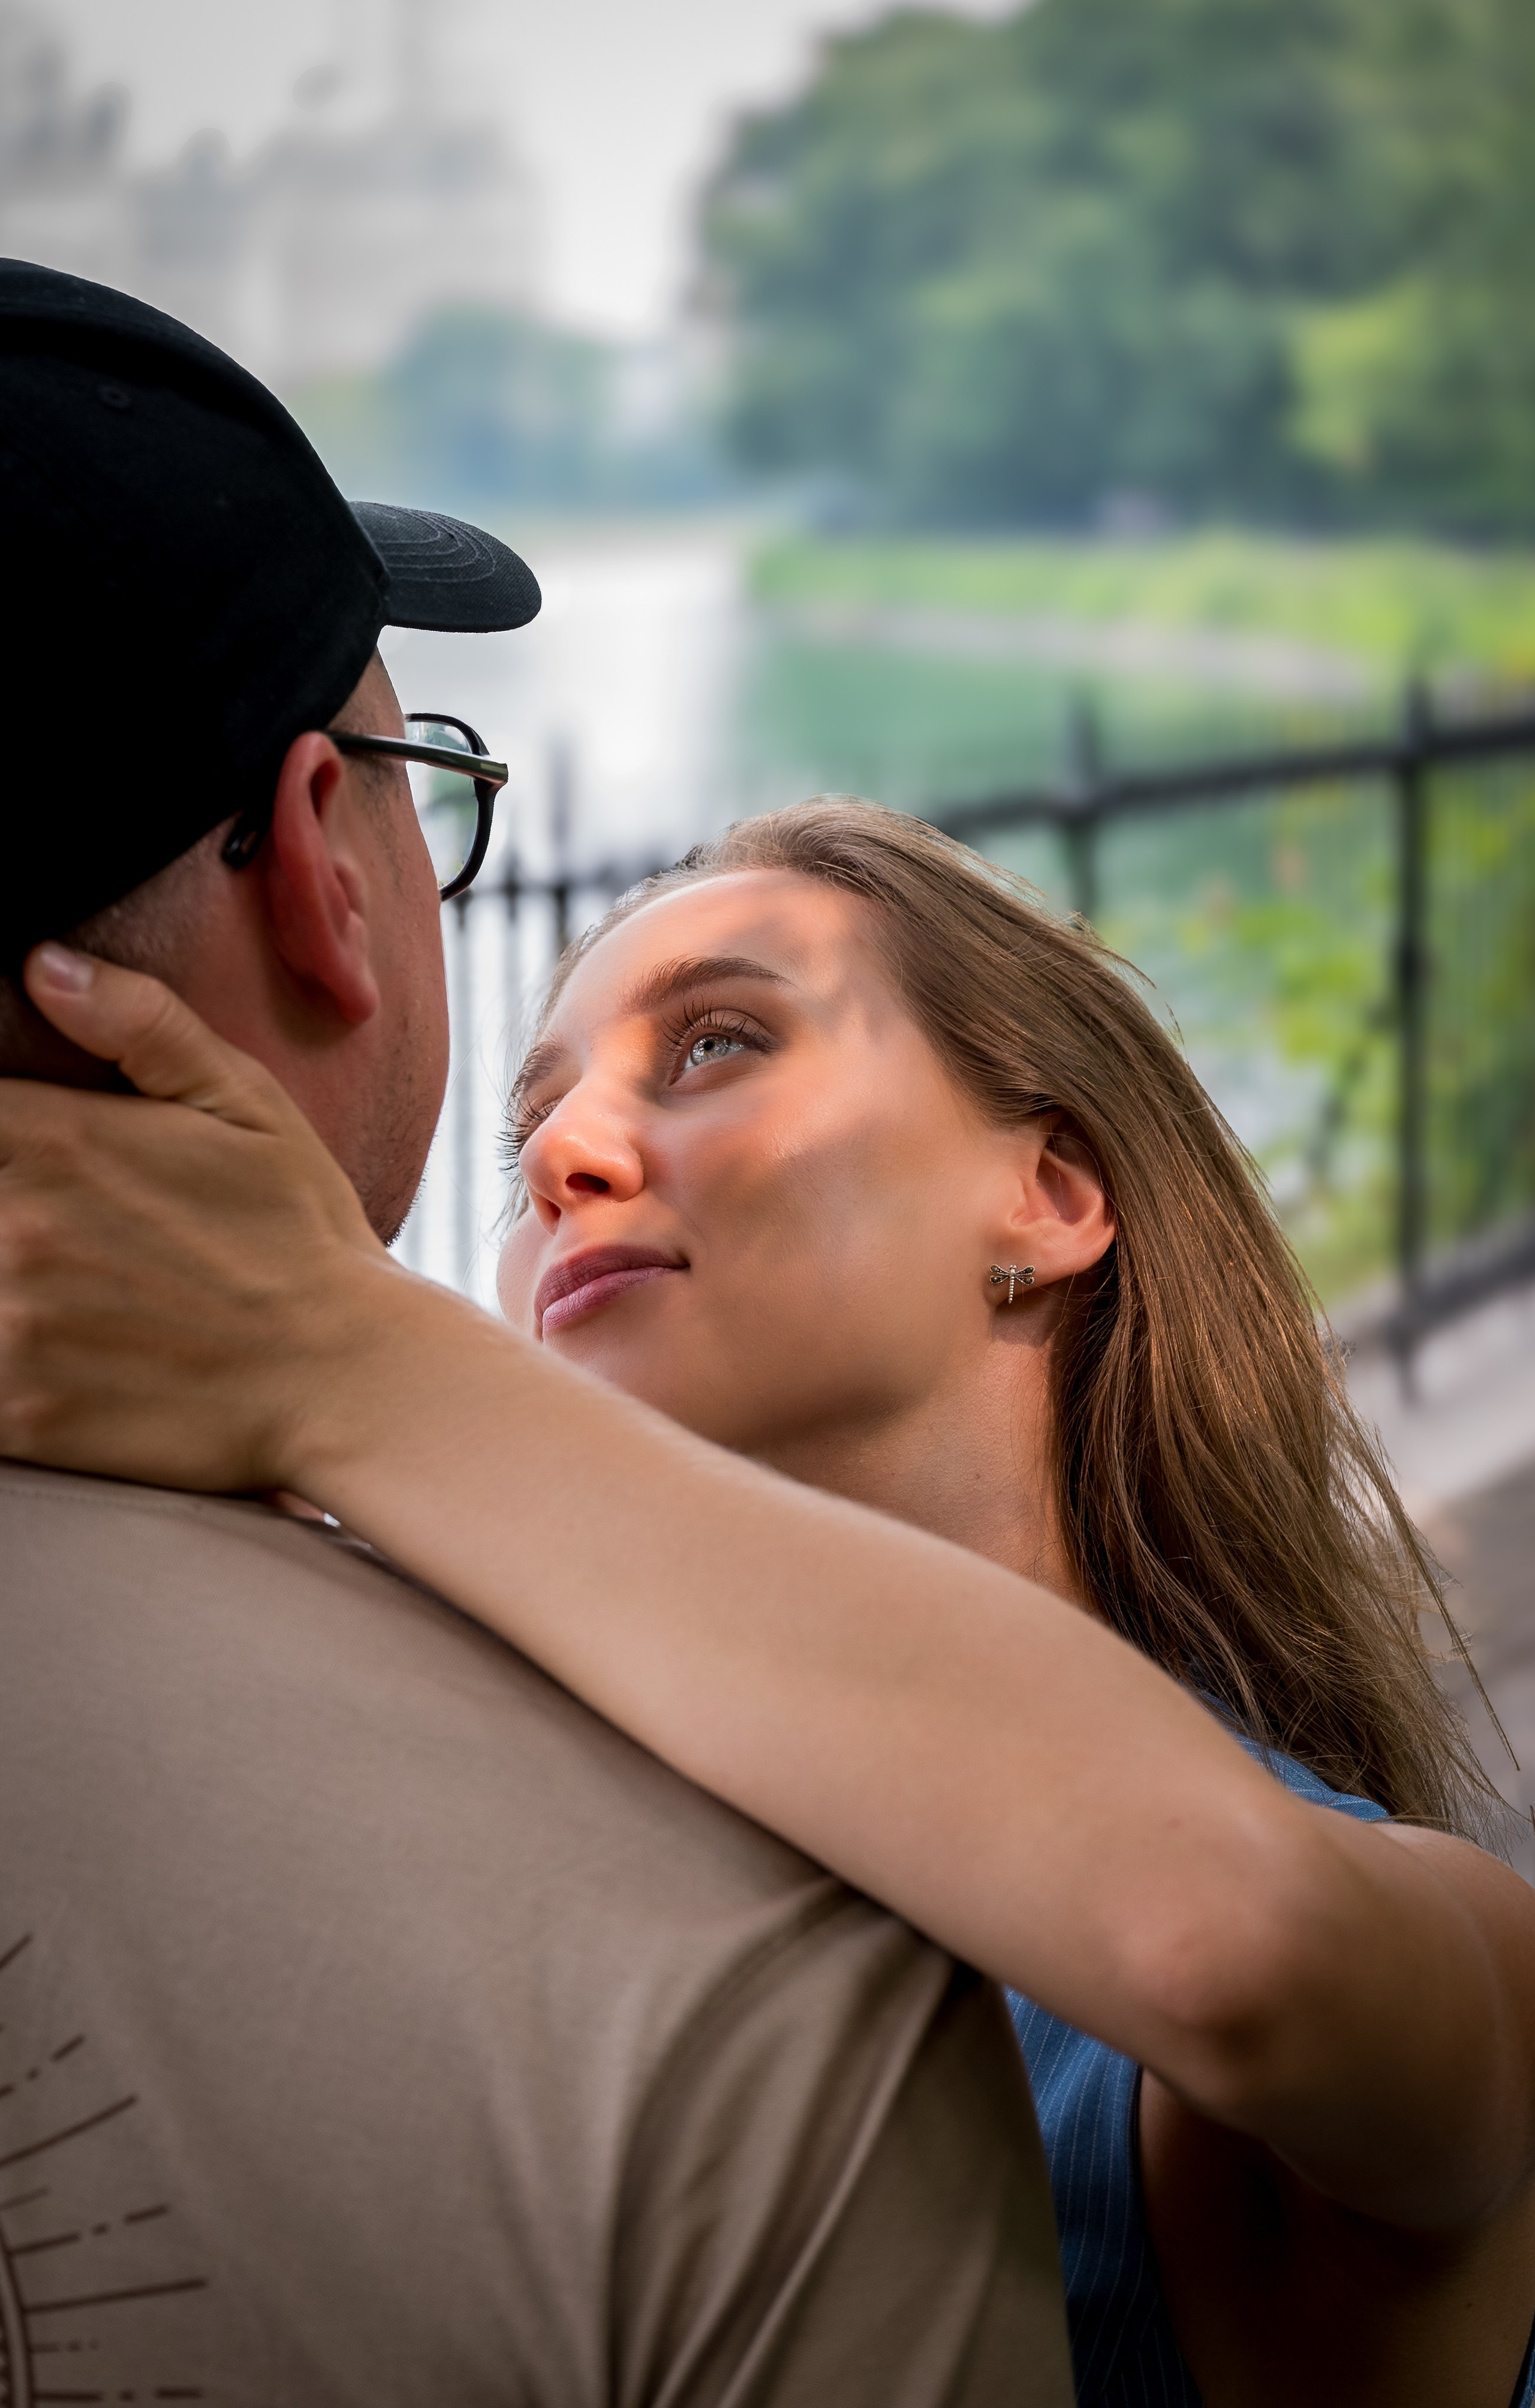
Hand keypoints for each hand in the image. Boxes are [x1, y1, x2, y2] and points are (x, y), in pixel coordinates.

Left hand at [0, 944, 397, 1493]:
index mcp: (61, 1141)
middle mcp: (20, 1228)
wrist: (349, 1380)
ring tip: (71, 1291)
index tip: (27, 1156)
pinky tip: (62, 1350)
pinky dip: (8, 1361)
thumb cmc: (301, 1237)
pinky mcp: (21, 1415)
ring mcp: (14, 1327)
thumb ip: (141, 1024)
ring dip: (1, 1283)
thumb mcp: (246, 1104)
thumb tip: (41, 965)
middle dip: (5, 1210)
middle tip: (72, 1234)